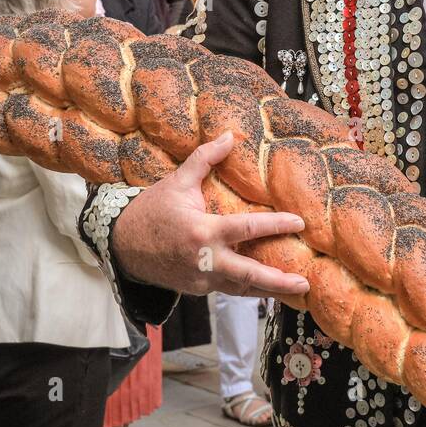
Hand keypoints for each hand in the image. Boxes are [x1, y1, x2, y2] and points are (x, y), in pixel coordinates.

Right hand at [110, 131, 309, 299]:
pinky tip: (268, 286)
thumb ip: (205, 158)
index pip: (248, 228)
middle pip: (248, 274)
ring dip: (269, 291)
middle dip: (278, 281)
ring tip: (297, 291)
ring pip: (241, 288)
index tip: (299, 223)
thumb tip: (229, 135)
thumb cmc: (152, 210)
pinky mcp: (198, 289)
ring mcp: (200, 279)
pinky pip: (228, 289)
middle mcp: (204, 260)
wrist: (120, 245)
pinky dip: (248, 288)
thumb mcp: (178, 182)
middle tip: (305, 284)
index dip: (276, 226)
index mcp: (202, 232)